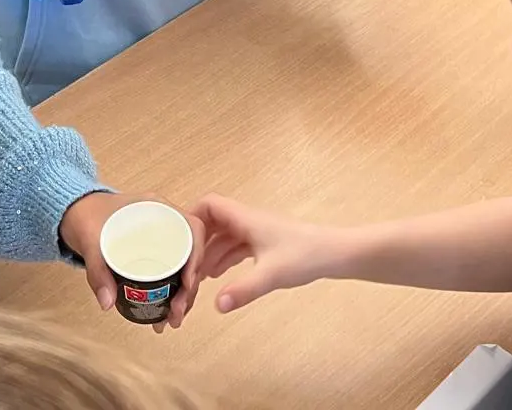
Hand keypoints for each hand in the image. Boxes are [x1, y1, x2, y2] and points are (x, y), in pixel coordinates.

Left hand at [60, 192, 205, 330]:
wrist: (73, 211)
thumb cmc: (85, 216)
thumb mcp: (90, 240)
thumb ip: (97, 270)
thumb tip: (108, 302)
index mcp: (158, 208)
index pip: (193, 229)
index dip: (196, 257)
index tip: (187, 283)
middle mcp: (166, 222)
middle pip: (192, 254)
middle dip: (189, 288)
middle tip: (176, 314)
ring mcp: (162, 237)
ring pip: (185, 267)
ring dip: (183, 296)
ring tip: (171, 321)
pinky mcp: (155, 252)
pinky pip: (172, 272)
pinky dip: (172, 293)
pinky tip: (165, 313)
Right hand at [192, 195, 337, 312]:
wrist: (335, 254)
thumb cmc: (306, 256)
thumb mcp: (272, 274)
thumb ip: (244, 290)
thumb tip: (217, 306)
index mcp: (245, 219)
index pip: (208, 205)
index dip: (190, 218)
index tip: (177, 239)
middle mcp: (248, 221)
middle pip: (212, 223)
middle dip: (196, 243)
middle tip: (182, 265)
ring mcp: (257, 232)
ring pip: (223, 237)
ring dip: (208, 254)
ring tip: (195, 278)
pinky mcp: (265, 244)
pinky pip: (236, 247)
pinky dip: (223, 259)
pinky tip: (218, 278)